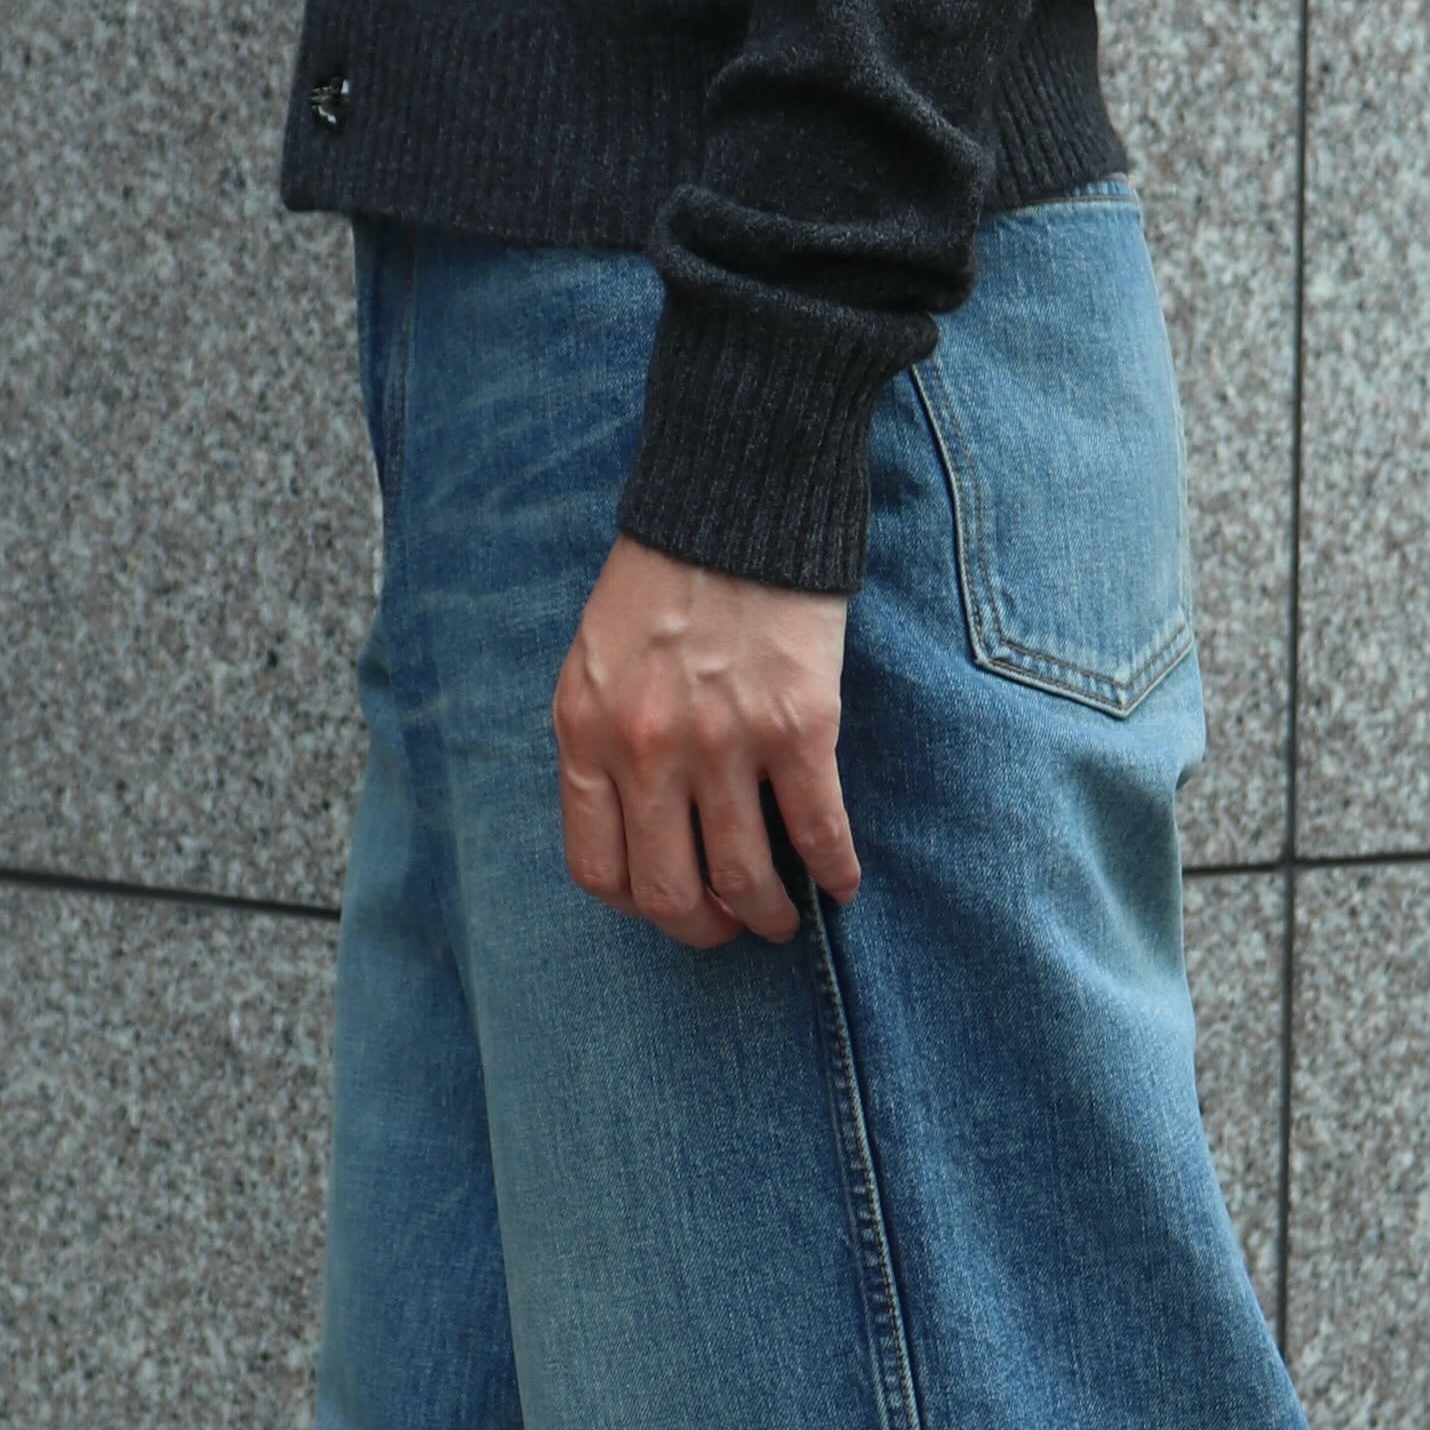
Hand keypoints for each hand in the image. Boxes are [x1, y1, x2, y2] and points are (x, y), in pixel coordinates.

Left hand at [552, 537, 857, 948]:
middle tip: (732, 927)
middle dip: (704, 931)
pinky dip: (835, 872)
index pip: (597, 869)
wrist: (737, 498)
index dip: (639, 906)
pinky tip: (843, 884)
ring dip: (770, 916)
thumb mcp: (596, 659)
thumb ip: (604, 740)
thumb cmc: (666, 575)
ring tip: (784, 916)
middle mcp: (647, 749)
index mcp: (586, 733)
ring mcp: (723, 742)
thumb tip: (641, 826)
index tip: (672, 904)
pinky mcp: (798, 726)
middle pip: (669, 894)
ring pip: (744, 879)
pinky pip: (818, 831)